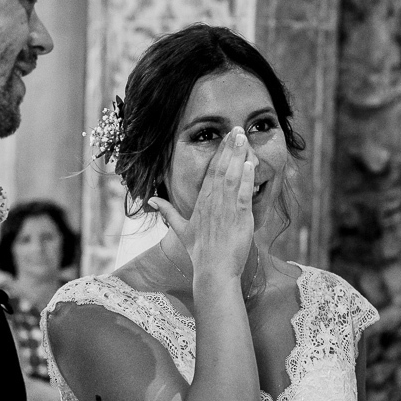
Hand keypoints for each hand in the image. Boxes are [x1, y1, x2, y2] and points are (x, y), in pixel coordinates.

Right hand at [151, 126, 254, 282]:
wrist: (213, 270)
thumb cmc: (199, 252)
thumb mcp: (181, 230)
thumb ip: (168, 212)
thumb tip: (151, 201)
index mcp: (201, 203)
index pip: (210, 172)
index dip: (218, 153)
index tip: (225, 138)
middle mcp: (212, 202)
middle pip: (221, 169)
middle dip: (229, 147)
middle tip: (236, 129)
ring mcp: (225, 209)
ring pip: (232, 176)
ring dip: (238, 156)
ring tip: (243, 138)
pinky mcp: (239, 217)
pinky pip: (243, 193)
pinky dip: (246, 178)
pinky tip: (250, 163)